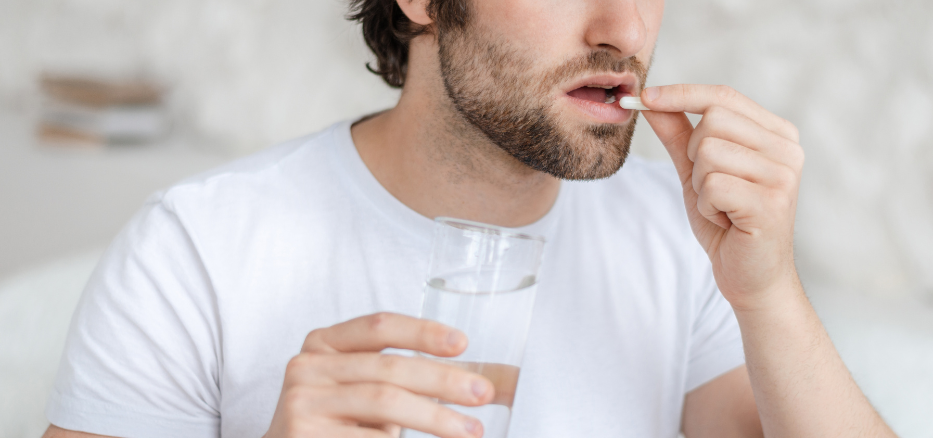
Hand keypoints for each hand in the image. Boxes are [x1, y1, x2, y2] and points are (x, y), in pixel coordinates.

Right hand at [265, 313, 492, 437]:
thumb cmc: (340, 422)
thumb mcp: (368, 388)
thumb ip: (417, 377)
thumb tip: (501, 382)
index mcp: (324, 343)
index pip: (379, 325)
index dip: (422, 331)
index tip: (463, 344)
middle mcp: (307, 366)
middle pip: (388, 368)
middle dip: (442, 381)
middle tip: (483, 394)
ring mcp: (301, 403)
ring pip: (383, 402)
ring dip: (434, 417)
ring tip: (470, 431)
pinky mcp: (301, 435)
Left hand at [639, 85, 804, 309]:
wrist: (752, 277)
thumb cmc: (727, 223)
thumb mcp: (696, 171)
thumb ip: (677, 134)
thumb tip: (649, 99)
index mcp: (776, 133)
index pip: (723, 96)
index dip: (680, 93)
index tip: (643, 97)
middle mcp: (787, 148)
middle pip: (712, 120)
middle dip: (694, 155)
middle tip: (712, 187)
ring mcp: (783, 174)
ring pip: (708, 152)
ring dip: (701, 185)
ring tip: (723, 206)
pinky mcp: (771, 202)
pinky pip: (713, 185)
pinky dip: (707, 206)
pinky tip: (727, 220)